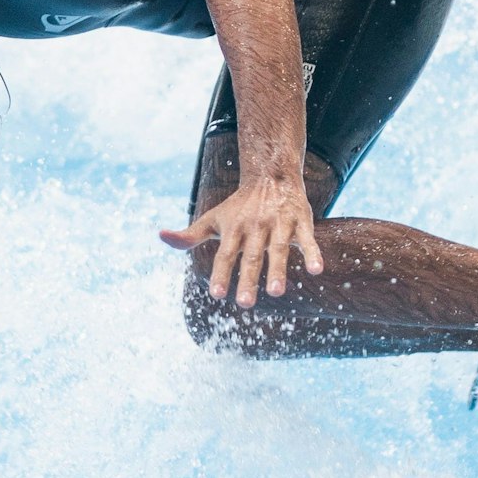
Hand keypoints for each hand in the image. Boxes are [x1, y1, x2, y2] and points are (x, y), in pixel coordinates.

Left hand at [159, 176, 323, 307]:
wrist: (271, 173)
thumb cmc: (239, 206)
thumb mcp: (212, 218)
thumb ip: (189, 235)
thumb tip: (161, 236)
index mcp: (234, 229)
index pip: (225, 254)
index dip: (221, 274)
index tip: (216, 295)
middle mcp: (255, 227)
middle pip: (251, 256)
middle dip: (247, 279)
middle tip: (245, 304)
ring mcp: (279, 224)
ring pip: (278, 249)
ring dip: (278, 270)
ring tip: (276, 292)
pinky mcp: (301, 220)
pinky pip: (308, 239)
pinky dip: (313, 253)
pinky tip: (317, 270)